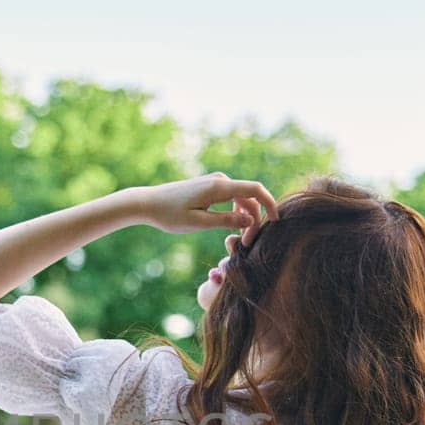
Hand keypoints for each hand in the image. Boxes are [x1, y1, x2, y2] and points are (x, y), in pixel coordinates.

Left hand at [134, 173, 277, 237]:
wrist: (148, 203)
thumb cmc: (170, 215)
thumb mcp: (199, 223)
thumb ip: (226, 221)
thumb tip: (251, 220)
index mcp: (219, 187)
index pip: (255, 190)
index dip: (270, 204)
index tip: (276, 222)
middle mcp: (220, 180)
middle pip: (249, 197)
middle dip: (254, 219)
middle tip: (246, 244)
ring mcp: (215, 182)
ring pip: (241, 199)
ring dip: (245, 217)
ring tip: (239, 240)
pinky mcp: (209, 187)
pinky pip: (231, 198)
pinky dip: (236, 212)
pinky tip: (231, 229)